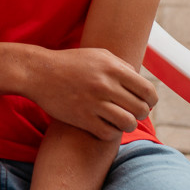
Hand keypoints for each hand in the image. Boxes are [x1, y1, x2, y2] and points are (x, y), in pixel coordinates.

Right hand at [30, 47, 157, 140]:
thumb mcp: (98, 55)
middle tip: (131, 112)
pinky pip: (109, 133)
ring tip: (120, 121)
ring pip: (127, 124)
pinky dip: (110, 132)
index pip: (148, 91)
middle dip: (140, 113)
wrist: (38, 72)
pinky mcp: (82, 118)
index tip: (146, 103)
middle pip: (141, 109)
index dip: (151, 100)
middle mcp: (105, 85)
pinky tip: (104, 126)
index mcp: (112, 68)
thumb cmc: (70, 63)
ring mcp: (94, 103)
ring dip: (127, 125)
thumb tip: (142, 83)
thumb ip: (122, 66)